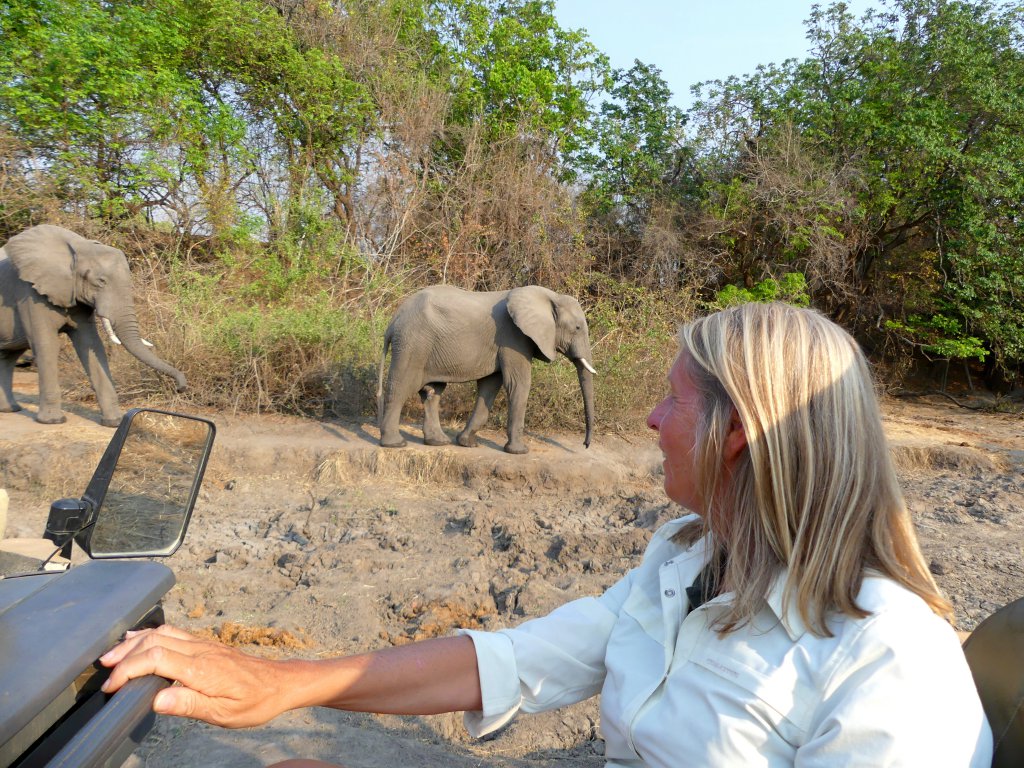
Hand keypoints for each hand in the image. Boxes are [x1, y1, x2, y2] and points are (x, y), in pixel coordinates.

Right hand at [100, 624, 290, 727]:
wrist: (280, 683)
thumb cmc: (255, 701)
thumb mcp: (223, 713)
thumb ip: (188, 705)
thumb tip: (156, 701)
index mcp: (201, 669)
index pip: (156, 658)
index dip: (128, 669)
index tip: (112, 686)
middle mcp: (200, 651)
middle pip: (154, 641)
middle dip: (125, 653)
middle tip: (103, 670)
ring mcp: (203, 645)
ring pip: (163, 633)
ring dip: (136, 641)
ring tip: (113, 654)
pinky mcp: (206, 645)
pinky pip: (174, 633)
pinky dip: (152, 635)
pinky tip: (141, 639)